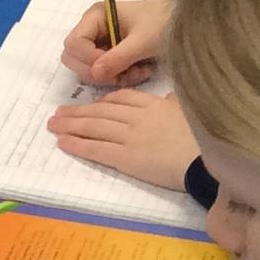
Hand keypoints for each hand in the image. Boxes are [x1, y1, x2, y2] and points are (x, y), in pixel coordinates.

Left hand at [46, 86, 198, 191]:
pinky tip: (62, 142)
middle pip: (102, 110)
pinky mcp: (126, 158)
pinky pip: (96, 149)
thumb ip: (176, 105)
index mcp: (154, 105)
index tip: (93, 104)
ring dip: (71, 125)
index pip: (122, 98)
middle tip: (59, 112)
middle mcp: (137, 117)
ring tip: (53, 124)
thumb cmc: (204, 139)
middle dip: (79, 111)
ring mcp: (130, 137)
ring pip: (94, 127)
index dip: (103, 101)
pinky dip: (77, 145)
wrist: (205, 161)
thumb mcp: (191, 113)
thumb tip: (169, 98)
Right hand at [60, 0, 171, 87]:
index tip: (111, 66)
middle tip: (122, 74)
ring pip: (89, 70)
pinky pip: (104, 74)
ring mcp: (100, 44)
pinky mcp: (110, 56)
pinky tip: (140, 71)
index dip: (88, 59)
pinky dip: (120, 78)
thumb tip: (94, 74)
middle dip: (97, 72)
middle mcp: (93, 30)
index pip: (73, 44)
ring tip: (137, 72)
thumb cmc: (165, 23)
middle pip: (74, 59)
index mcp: (96, 16)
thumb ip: (118, 57)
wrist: (185, 23)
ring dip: (112, 77)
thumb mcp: (143, 41)